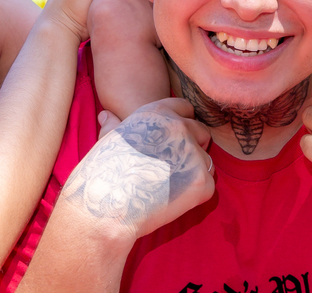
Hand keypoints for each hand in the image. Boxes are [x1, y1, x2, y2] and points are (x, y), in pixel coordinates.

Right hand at [58, 98, 214, 242]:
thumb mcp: (108, 138)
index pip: (185, 108)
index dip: (181, 123)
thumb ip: (115, 124)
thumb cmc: (104, 171)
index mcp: (158, 113)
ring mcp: (193, 154)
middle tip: (174, 166)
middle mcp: (180, 127)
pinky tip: (174, 199)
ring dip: (194, 171)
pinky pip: (208, 185)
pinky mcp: (202, 181)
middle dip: (193, 146)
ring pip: (206, 160)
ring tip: (171, 185)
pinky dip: (196, 194)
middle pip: (201, 132)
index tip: (172, 140)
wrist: (110, 203)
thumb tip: (106, 115)